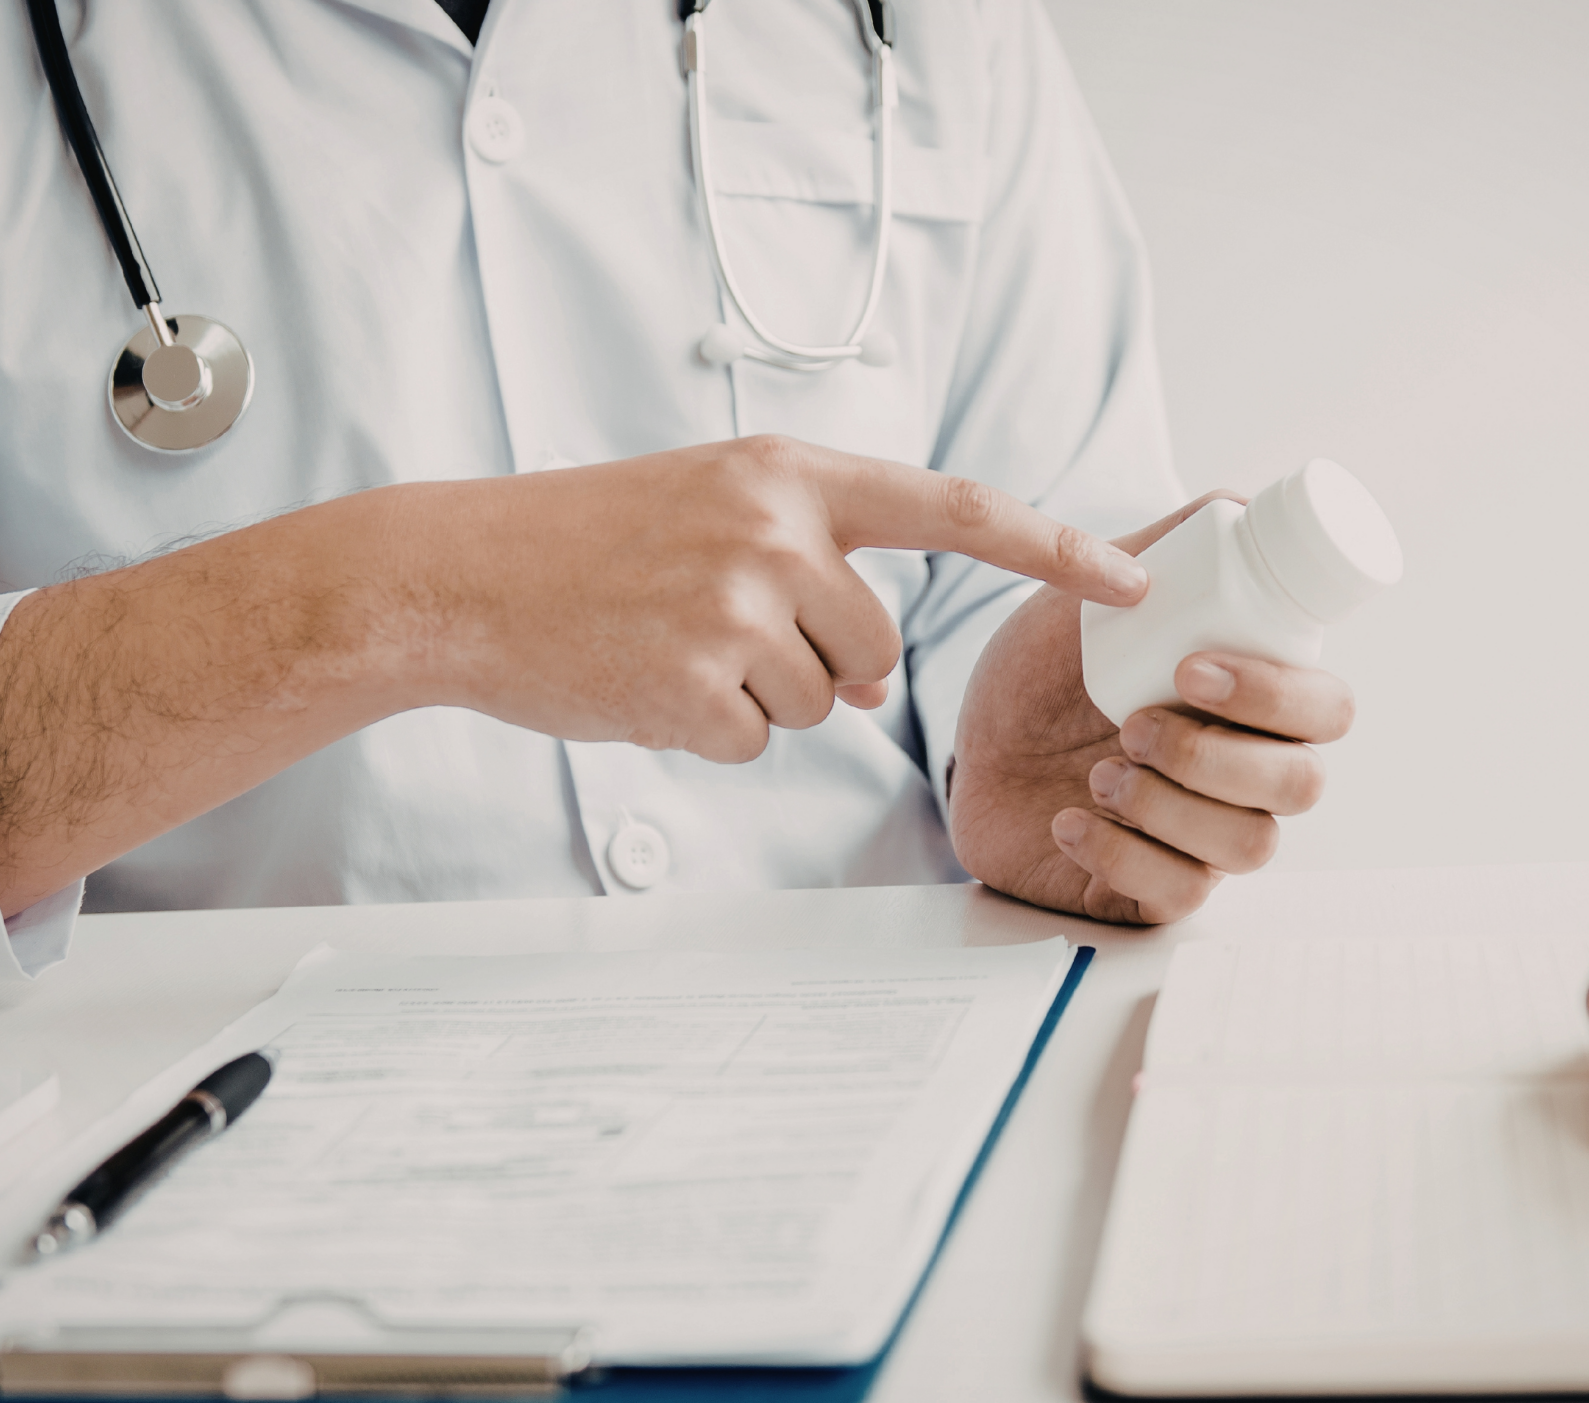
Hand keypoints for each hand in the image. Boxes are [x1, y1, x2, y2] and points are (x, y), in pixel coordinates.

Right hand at [0, 435, 1145, 912]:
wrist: (454, 574)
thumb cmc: (583, 545)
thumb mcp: (708, 507)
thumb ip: (806, 557)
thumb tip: (870, 677)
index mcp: (789, 473)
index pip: (953, 509)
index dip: (1053, 549)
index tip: (1133, 583)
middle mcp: (775, 529)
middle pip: (876, 650)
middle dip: (824, 667)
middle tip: (720, 634)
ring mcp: (736, 607)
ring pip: (820, 705)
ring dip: (760, 701)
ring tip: (667, 649)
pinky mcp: (696, 684)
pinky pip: (757, 743)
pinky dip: (710, 733)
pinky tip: (644, 684)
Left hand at [946, 495, 1354, 923]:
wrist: (968, 745)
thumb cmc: (1043, 670)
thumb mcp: (1091, 591)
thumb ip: (1164, 545)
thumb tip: (1241, 508)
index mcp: (1253, 701)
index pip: (1328, 709)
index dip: (1278, 696)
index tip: (1190, 669)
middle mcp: (1245, 772)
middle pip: (1303, 785)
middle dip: (1217, 754)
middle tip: (1132, 726)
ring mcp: (1204, 838)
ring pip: (1252, 847)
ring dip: (1170, 806)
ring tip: (1098, 775)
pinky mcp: (1152, 891)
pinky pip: (1180, 897)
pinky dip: (1120, 857)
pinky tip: (1069, 822)